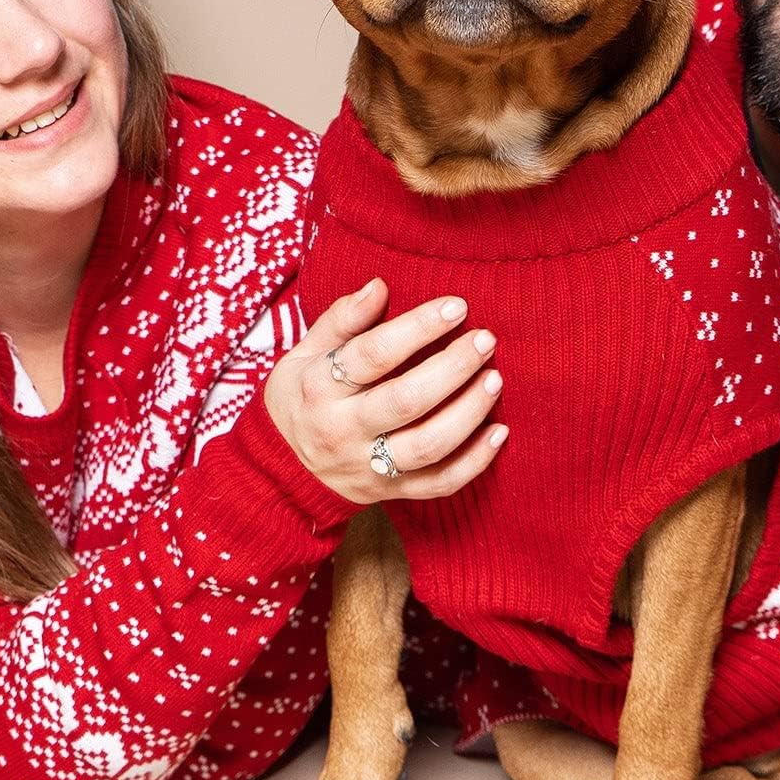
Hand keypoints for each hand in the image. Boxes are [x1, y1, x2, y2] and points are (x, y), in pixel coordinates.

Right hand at [266, 278, 506, 504]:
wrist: (280, 473)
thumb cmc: (301, 400)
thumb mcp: (303, 355)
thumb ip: (342, 320)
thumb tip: (379, 286)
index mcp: (319, 389)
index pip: (373, 355)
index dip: (418, 327)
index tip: (456, 306)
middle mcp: (343, 431)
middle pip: (406, 400)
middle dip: (453, 368)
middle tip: (484, 340)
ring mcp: (368, 467)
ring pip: (428, 445)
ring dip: (469, 412)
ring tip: (495, 379)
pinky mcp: (391, 493)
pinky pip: (439, 483)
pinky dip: (475, 462)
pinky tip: (499, 432)